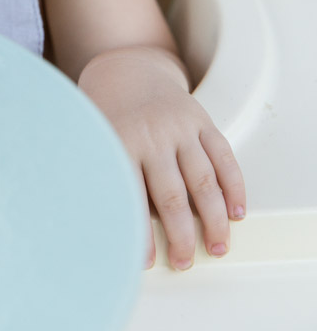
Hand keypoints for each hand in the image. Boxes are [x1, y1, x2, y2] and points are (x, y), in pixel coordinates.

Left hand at [78, 46, 245, 269]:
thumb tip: (96, 225)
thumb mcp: (94, 139)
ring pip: (203, 180)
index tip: (144, 261)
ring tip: (217, 247)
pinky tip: (236, 213)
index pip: (132, 195)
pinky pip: (223, 157)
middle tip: (184, 262)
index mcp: (120, 140)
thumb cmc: (106, 113)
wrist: (126, 68)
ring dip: (214, 219)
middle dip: (181, 236)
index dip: (140, 233)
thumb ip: (99, 175)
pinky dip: (234, 187)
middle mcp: (153, 133)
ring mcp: (180, 126)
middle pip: (172, 195)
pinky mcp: (202, 120)